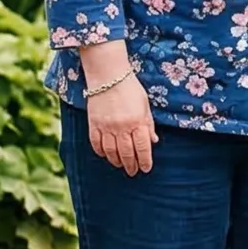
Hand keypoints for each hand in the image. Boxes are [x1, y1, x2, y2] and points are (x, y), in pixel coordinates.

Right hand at [79, 46, 156, 175]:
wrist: (108, 76)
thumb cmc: (130, 89)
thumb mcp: (145, 105)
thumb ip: (148, 124)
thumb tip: (153, 142)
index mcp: (137, 121)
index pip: (142, 148)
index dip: (144, 161)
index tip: (146, 169)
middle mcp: (122, 127)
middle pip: (127, 153)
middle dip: (131, 165)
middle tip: (133, 172)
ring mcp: (106, 127)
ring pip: (111, 151)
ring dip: (116, 161)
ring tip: (121, 165)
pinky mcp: (93, 124)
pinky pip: (96, 144)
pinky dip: (101, 152)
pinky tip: (106, 155)